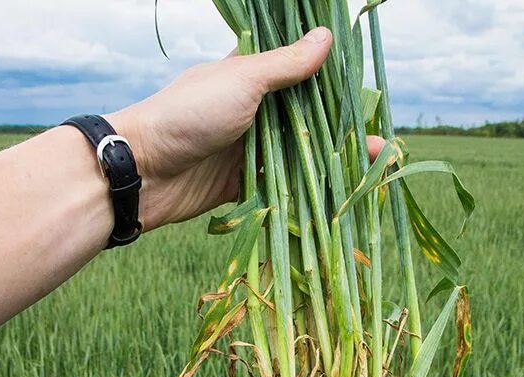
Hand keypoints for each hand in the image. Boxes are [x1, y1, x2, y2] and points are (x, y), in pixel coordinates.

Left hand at [109, 27, 385, 231]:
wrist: (142, 172)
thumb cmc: (187, 114)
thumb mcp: (242, 81)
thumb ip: (285, 65)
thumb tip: (326, 36)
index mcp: (249, 77)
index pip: (298, 73)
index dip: (331, 83)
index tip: (367, 94)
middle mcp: (251, 112)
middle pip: (304, 119)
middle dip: (340, 130)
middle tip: (381, 140)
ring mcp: (246, 149)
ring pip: (297, 154)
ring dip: (332, 162)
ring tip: (373, 166)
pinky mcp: (242, 184)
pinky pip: (281, 186)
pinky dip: (308, 190)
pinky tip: (340, 194)